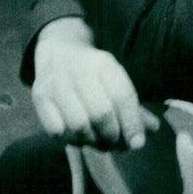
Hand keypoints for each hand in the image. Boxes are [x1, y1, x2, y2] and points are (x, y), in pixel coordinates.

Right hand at [32, 21, 158, 149]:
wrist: (58, 49)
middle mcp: (79, 69)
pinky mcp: (39, 95)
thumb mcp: (115, 79)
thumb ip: (134, 106)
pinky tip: (78, 136)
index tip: (138, 142)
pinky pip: (56, 131)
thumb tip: (153, 130)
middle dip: (113, 136)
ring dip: (92, 142)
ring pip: (78, 126)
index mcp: (103, 62)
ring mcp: (56, 82)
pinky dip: (71, 140)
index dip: (132, 123)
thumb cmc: (94, 72)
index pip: (122, 95)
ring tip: (99, 142)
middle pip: (100, 113)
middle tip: (117, 144)